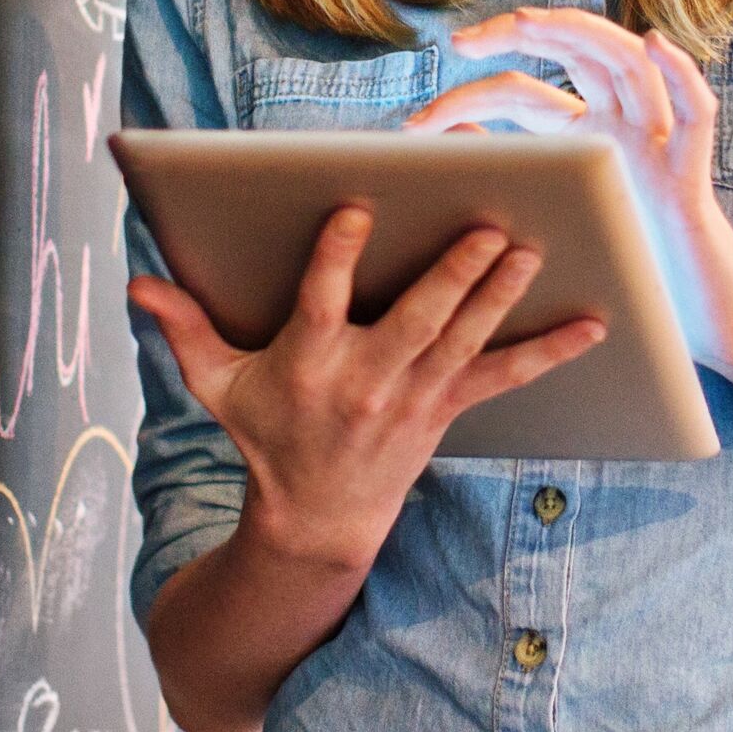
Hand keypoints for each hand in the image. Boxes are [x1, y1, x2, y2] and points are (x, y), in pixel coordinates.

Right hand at [129, 207, 603, 576]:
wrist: (316, 521)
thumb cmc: (267, 436)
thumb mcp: (217, 386)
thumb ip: (184, 330)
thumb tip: (138, 286)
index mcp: (307, 363)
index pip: (321, 303)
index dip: (336, 258)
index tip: (354, 210)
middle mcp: (365, 380)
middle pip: (415, 320)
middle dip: (452, 274)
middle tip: (486, 224)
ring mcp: (412, 397)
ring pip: (464, 339)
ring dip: (500, 295)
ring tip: (531, 248)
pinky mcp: (445, 409)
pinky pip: (506, 377)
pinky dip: (551, 351)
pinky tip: (594, 324)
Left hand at [403, 8, 732, 417]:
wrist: (692, 324)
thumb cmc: (619, 282)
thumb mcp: (552, 230)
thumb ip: (513, 183)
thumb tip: (450, 144)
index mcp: (584, 142)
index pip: (525, 94)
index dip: (471, 95)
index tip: (418, 120)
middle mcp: (623, 128)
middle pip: (576, 55)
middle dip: (519, 37)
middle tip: (462, 43)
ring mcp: (659, 145)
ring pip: (629, 64)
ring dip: (580, 35)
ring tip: (526, 23)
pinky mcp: (692, 177)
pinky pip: (698, 115)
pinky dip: (683, 75)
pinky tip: (656, 45)